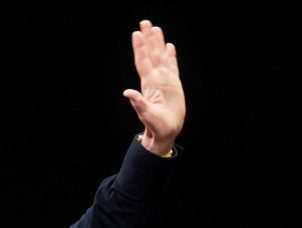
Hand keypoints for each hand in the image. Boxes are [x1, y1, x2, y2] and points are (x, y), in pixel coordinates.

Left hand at [123, 20, 184, 155]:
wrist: (166, 131)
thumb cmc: (156, 126)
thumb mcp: (146, 114)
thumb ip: (138, 103)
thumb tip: (127, 92)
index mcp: (149, 84)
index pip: (143, 61)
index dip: (140, 48)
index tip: (137, 34)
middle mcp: (156, 78)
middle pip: (151, 54)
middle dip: (148, 38)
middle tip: (145, 22)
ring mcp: (165, 80)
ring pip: (161, 56)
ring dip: (158, 43)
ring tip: (156, 28)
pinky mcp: (174, 84)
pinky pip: (172, 66)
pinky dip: (171, 55)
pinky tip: (169, 46)